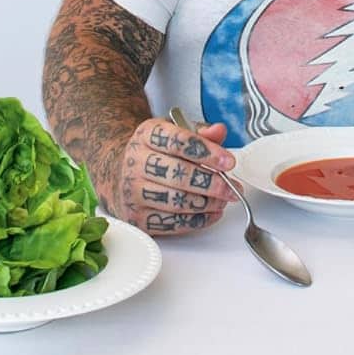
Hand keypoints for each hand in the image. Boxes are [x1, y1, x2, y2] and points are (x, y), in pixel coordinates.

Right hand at [112, 117, 236, 234]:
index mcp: (147, 135)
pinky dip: (197, 221)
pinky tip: (211, 212)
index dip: (207, 153)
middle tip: (232, 187)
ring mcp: (133, 191)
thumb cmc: (156, 153)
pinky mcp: (136, 217)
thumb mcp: (176, 133)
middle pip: (178, 175)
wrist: (121, 172)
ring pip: (176, 201)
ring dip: (206, 203)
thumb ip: (201, 133)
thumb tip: (219, 132)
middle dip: (212, 183)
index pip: (179, 142)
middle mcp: (135, 161)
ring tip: (224, 200)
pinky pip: (171, 223)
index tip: (229, 162)